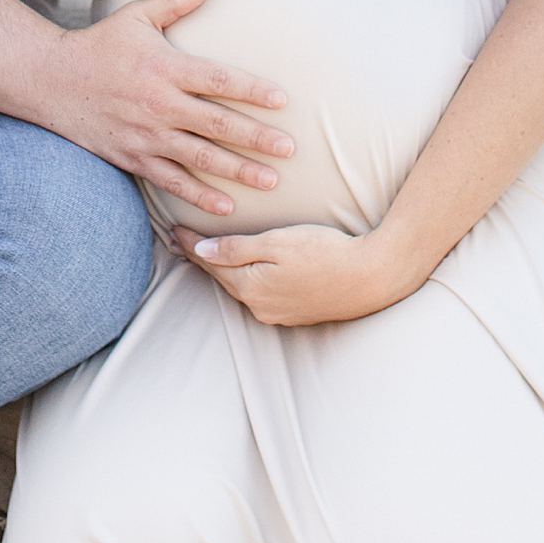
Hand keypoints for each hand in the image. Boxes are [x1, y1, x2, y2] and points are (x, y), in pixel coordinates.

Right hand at [44, 0, 293, 216]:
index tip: (283, 101)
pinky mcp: (133, 157)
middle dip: (257, 138)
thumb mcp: (135, 15)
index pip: (219, 80)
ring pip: (200, 158)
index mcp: (165, 66)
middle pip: (217, 124)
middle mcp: (159, 104)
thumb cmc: (99, 44)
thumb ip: (174, 1)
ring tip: (271, 180)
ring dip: (238, 171)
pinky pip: (171, 180)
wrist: (51, 81)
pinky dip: (198, 195)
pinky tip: (226, 206)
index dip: (253, 91)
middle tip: (290, 150)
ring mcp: (147, 135)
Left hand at [170, 220, 411, 326]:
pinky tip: (248, 269)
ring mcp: (279, 313)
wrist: (371, 277)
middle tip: (181, 240)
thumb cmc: (324, 252)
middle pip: (223, 278)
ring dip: (225, 270)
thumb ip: (236, 248)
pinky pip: (261, 293)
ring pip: (242, 287)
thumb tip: (200, 252)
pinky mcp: (297, 312)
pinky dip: (248, 278)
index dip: (191, 244)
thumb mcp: (277, 243)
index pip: (211, 263)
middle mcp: (260, 307)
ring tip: (209, 253)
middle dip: (203, 258)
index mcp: (251, 288)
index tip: (172, 229)